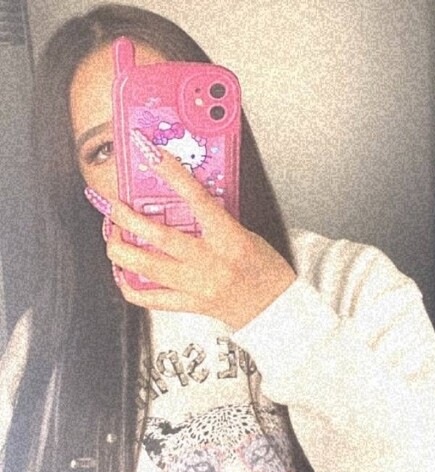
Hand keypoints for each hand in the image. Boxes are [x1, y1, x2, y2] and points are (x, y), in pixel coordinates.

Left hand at [92, 143, 294, 328]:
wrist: (273, 307)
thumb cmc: (264, 270)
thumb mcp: (244, 234)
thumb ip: (213, 219)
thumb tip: (182, 199)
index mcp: (228, 239)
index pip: (196, 199)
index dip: (172, 174)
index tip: (151, 154)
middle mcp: (209, 262)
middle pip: (159, 238)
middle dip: (127, 219)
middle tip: (113, 205)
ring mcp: (196, 286)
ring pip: (146, 268)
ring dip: (120, 250)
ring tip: (113, 236)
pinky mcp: (189, 305)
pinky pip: (149, 299)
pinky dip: (130, 285)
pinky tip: (123, 272)